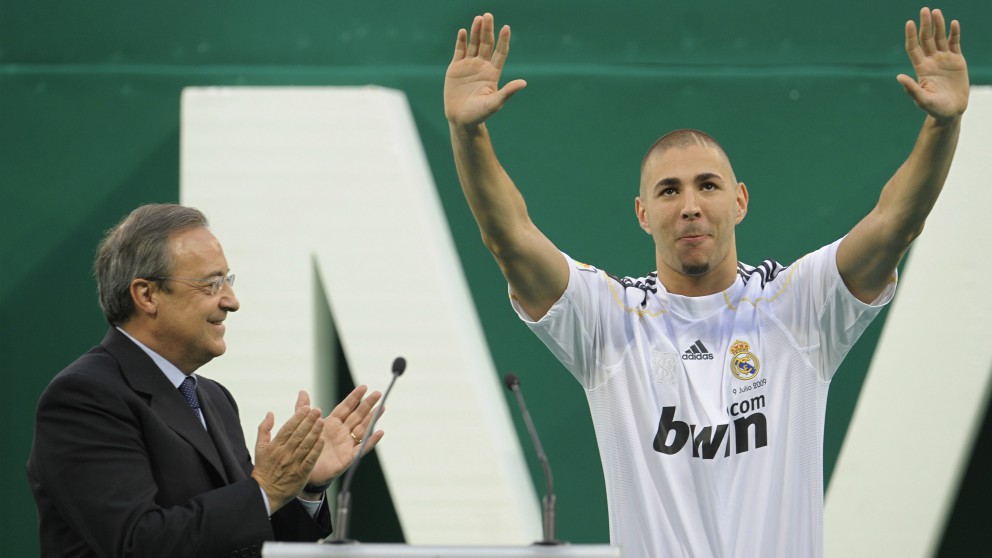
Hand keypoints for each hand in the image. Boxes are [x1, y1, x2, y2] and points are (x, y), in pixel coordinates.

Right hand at [251, 406, 324, 511]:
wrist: (265, 493)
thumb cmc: (263, 469)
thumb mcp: (259, 448)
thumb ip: (264, 429)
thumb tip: (270, 413)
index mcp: (274, 446)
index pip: (288, 428)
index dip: (298, 417)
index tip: (306, 407)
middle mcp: (284, 453)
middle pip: (298, 434)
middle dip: (308, 421)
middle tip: (317, 410)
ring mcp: (292, 464)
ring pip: (305, 445)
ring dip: (314, 433)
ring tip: (321, 422)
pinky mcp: (300, 474)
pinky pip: (309, 460)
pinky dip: (315, 450)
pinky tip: (322, 441)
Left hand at [297, 386, 383, 487]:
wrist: (303, 471)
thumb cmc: (304, 449)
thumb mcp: (302, 427)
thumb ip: (302, 409)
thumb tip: (303, 391)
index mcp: (332, 424)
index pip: (346, 407)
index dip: (355, 397)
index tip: (364, 387)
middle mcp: (342, 432)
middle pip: (358, 415)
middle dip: (368, 404)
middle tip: (378, 393)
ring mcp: (347, 444)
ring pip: (363, 428)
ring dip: (372, 419)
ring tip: (382, 407)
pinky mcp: (348, 458)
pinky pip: (362, 448)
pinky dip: (372, 441)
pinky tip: (379, 432)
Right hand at [444, 13, 526, 127]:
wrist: (461, 119)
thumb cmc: (479, 114)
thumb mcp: (495, 103)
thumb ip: (507, 92)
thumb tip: (524, 83)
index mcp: (493, 73)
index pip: (500, 52)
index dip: (503, 40)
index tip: (506, 28)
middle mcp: (482, 66)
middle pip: (486, 44)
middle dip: (488, 30)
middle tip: (488, 15)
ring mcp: (468, 66)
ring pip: (474, 44)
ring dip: (476, 31)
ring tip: (479, 18)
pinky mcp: (455, 68)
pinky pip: (459, 51)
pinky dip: (461, 41)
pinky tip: (464, 32)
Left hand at [896, 7, 968, 121]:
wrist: (951, 111)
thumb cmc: (934, 108)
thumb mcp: (922, 100)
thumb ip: (911, 88)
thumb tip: (898, 77)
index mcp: (921, 68)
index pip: (914, 48)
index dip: (911, 36)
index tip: (909, 23)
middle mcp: (931, 61)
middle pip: (926, 39)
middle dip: (925, 25)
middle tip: (924, 10)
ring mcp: (944, 60)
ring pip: (940, 38)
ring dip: (938, 25)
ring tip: (936, 11)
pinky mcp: (957, 61)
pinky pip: (955, 43)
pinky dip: (954, 33)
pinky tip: (953, 23)